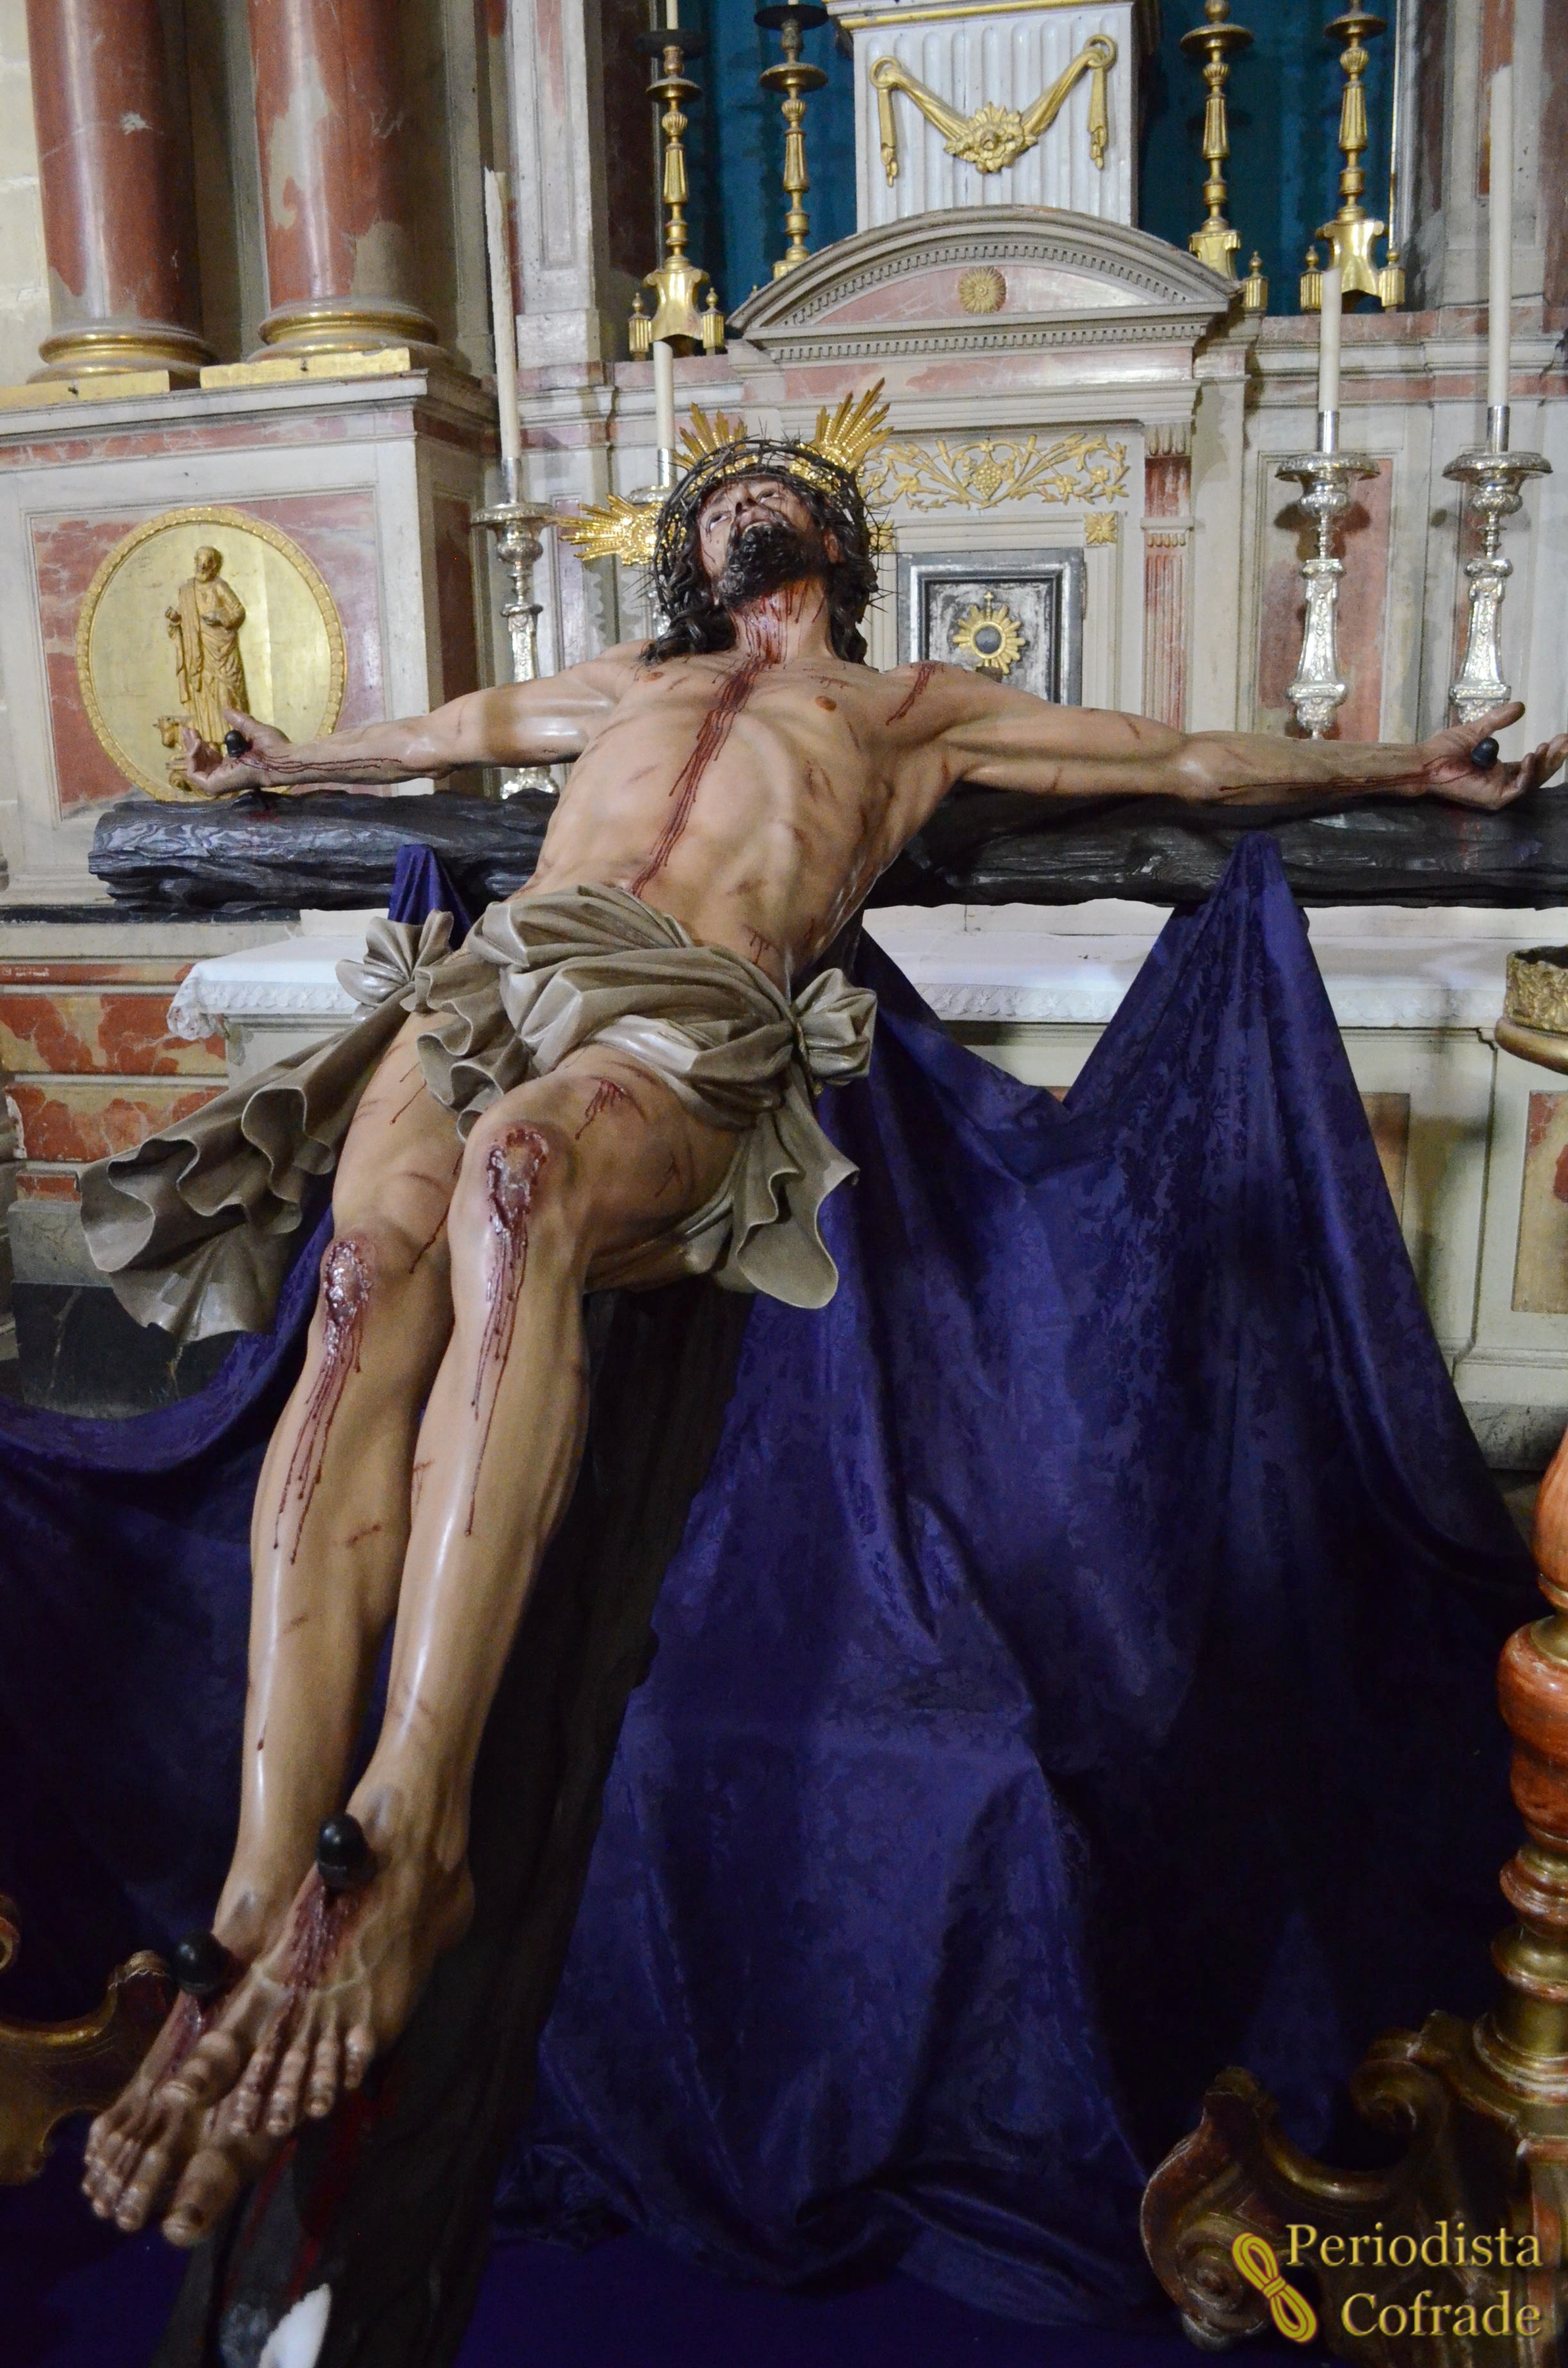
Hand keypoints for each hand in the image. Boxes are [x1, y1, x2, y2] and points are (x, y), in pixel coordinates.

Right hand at [177, 710, 293, 797]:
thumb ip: (238, 721)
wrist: (280, 758)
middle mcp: (226, 774)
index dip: (200, 745)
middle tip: (188, 730)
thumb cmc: (273, 747)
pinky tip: (197, 745)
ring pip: (195, 771)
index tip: (194, 730)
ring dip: (190, 752)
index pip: (210, 758)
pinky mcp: (217, 785)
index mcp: (233, 765)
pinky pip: (196, 776)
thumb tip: (226, 711)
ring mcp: (221, 782)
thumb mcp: (251, 729)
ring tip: (194, 736)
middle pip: (200, 764)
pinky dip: (192, 760)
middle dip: (191, 746)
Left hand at [1416, 702, 1567, 809]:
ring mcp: (1498, 792)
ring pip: (1531, 781)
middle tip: (1567, 741)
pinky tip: (1531, 756)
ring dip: (1545, 764)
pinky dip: (1526, 774)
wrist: (1427, 761)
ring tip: (1553, 746)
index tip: (1561, 736)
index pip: (1531, 764)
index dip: (1547, 752)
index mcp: (1499, 770)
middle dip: (1554, 758)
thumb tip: (1521, 706)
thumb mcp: (1478, 730)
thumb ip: (1499, 720)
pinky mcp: (1492, 798)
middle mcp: (1501, 782)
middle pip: (1536, 773)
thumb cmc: (1445, 749)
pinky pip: (1517, 789)